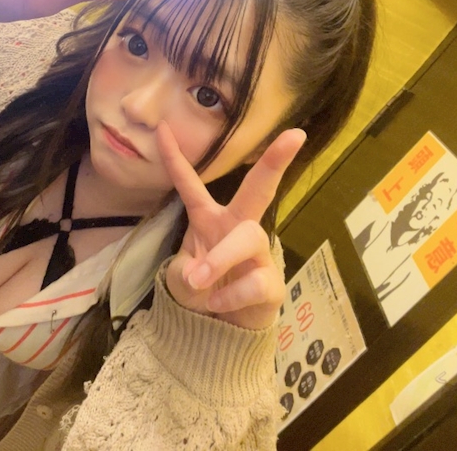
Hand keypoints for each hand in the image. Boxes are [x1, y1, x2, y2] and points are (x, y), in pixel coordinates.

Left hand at [158, 123, 306, 329]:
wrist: (221, 329)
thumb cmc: (201, 290)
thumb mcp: (181, 278)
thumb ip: (185, 272)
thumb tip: (201, 277)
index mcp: (208, 219)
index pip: (190, 185)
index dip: (175, 158)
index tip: (163, 127)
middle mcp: (236, 227)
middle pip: (258, 189)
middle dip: (274, 162)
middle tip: (294, 137)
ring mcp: (258, 254)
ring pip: (248, 238)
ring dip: (221, 259)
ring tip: (199, 282)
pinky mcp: (272, 282)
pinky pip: (254, 281)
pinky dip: (228, 295)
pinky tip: (216, 304)